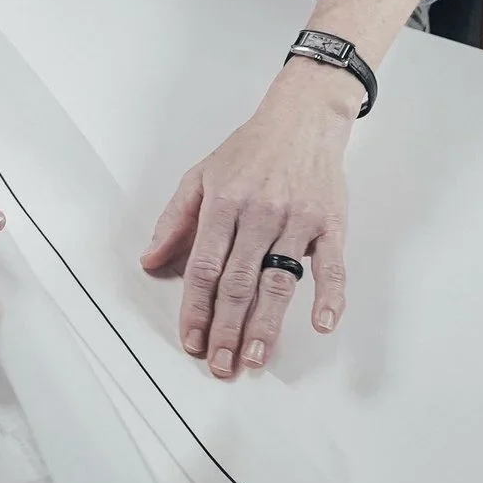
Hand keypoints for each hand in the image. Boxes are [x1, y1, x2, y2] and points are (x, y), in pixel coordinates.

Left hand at [137, 63, 355, 376]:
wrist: (303, 118)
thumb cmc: (250, 150)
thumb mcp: (200, 175)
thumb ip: (175, 220)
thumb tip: (150, 259)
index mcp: (224, 203)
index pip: (205, 266)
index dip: (196, 307)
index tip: (191, 339)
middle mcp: (260, 213)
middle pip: (239, 281)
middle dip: (226, 328)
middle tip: (219, 365)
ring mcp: (298, 220)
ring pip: (280, 280)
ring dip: (267, 324)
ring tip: (254, 357)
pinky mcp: (331, 223)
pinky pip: (332, 265)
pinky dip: (330, 296)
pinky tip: (322, 324)